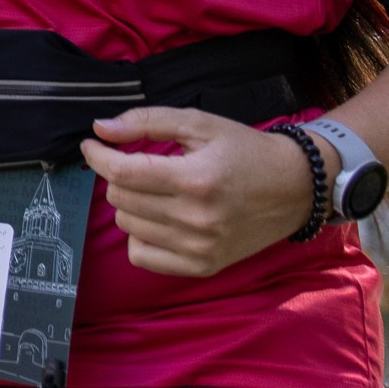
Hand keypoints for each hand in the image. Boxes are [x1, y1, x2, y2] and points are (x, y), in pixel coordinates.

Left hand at [82, 108, 328, 277]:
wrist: (296, 189)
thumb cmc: (245, 151)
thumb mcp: (200, 123)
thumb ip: (147, 122)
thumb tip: (100, 129)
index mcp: (196, 179)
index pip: (123, 173)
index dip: (98, 156)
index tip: (92, 146)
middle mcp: (197, 218)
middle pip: (120, 199)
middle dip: (118, 177)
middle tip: (138, 165)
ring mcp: (200, 247)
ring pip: (127, 225)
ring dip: (130, 204)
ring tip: (157, 190)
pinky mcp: (203, 266)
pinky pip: (142, 255)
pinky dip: (140, 235)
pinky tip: (160, 218)